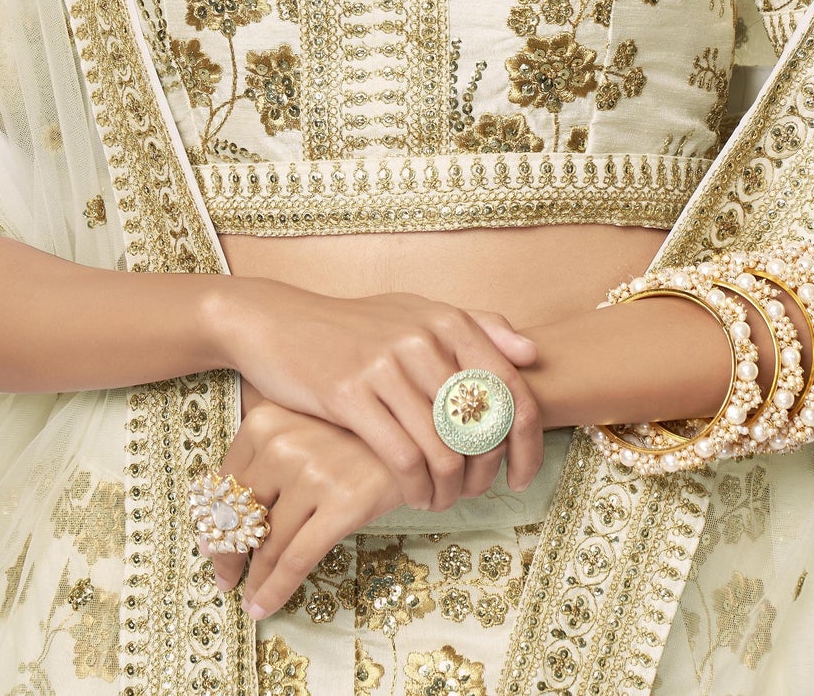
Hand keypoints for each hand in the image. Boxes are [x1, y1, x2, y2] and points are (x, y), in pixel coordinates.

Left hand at [204, 397, 411, 618]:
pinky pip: (296, 559)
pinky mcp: (343, 503)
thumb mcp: (304, 423)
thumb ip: (265, 450)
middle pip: (240, 515)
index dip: (214, 522)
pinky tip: (264, 607)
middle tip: (225, 577)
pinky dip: (274, 590)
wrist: (422, 430)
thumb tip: (216, 509)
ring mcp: (313, 472)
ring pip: (267, 543)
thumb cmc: (355, 431)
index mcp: (266, 419)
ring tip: (247, 597)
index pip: (225, 482)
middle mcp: (283, 442)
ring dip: (252, 580)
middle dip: (227, 555)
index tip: (212, 544)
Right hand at [210, 280, 542, 510]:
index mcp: (447, 320)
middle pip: (480, 426)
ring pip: (443, 449)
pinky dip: (417, 488)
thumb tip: (531, 353)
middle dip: (485, 472)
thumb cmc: (357, 328)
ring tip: (441, 500)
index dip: (527, 441)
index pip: (511, 388)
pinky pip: (401, 457)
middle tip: (475, 493)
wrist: (282, 323)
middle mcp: (422, 338)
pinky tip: (415, 495)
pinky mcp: (349, 394)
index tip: (521, 474)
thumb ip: (478, 327)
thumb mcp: (417, 313)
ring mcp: (385, 365)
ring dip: (449, 490)